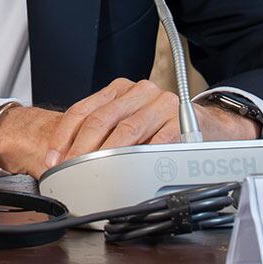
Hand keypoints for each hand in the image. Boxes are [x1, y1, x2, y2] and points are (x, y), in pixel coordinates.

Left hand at [0, 79, 261, 177]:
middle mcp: (140, 91)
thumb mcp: (130, 123)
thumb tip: (66, 160)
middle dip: (81, 149)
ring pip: (126, 130)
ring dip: (107, 156)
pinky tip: (129, 171)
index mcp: (120, 89)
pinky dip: (141, 157)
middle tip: (70, 170)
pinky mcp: (182, 121)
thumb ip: (103, 134)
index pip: (83, 110)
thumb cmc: (162, 127)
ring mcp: (162, 104)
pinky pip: (157, 140)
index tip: (53, 158)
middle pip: (101, 120)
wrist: (209, 125)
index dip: (64, 135)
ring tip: (93, 174)